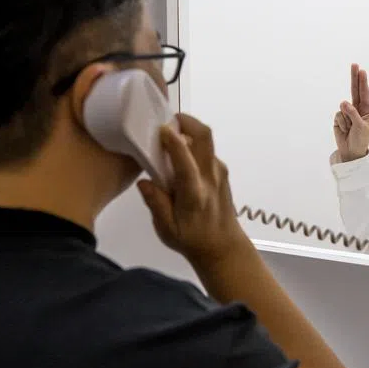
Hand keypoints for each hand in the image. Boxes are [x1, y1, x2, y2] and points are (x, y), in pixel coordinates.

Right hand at [136, 113, 249, 268]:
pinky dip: (192, 144)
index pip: (186, 163)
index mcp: (194, 193)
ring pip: (207, 141)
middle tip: (167, 121)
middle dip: (187, 122)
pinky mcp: (222, 171)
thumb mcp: (166, 229)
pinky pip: (207, 150)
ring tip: (168, 138)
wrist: (224, 247)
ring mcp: (219, 172)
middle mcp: (210, 177)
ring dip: (189, 131)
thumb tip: (144, 182)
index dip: (175, 143)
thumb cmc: (192, 239)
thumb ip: (156, 204)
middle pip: (205, 137)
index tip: (161, 129)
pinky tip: (178, 155)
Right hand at [333, 63, 368, 162]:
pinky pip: (338, 115)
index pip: (364, 93)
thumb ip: (353, 113)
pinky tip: (345, 130)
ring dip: (347, 120)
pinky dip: (341, 124)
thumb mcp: (360, 127)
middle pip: (354, 90)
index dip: (362, 82)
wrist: (351, 151)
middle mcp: (357, 108)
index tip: (362, 70)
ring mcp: (347, 112)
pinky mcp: (339, 118)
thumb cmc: (360, 139)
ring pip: (343, 107)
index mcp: (367, 110)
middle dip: (354, 77)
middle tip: (354, 64)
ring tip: (350, 129)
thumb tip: (343, 102)